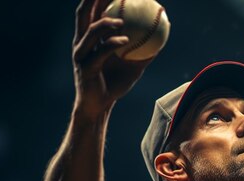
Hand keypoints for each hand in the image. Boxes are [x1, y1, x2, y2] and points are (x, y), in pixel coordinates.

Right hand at [72, 0, 153, 116]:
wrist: (100, 106)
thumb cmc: (115, 85)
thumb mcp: (134, 67)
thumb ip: (144, 52)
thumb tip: (162, 39)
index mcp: (90, 39)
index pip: (93, 12)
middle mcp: (82, 42)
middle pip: (84, 14)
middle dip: (92, 0)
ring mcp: (81, 54)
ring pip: (90, 32)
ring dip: (105, 23)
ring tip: (122, 20)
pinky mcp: (85, 67)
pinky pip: (100, 52)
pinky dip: (112, 44)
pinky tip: (126, 40)